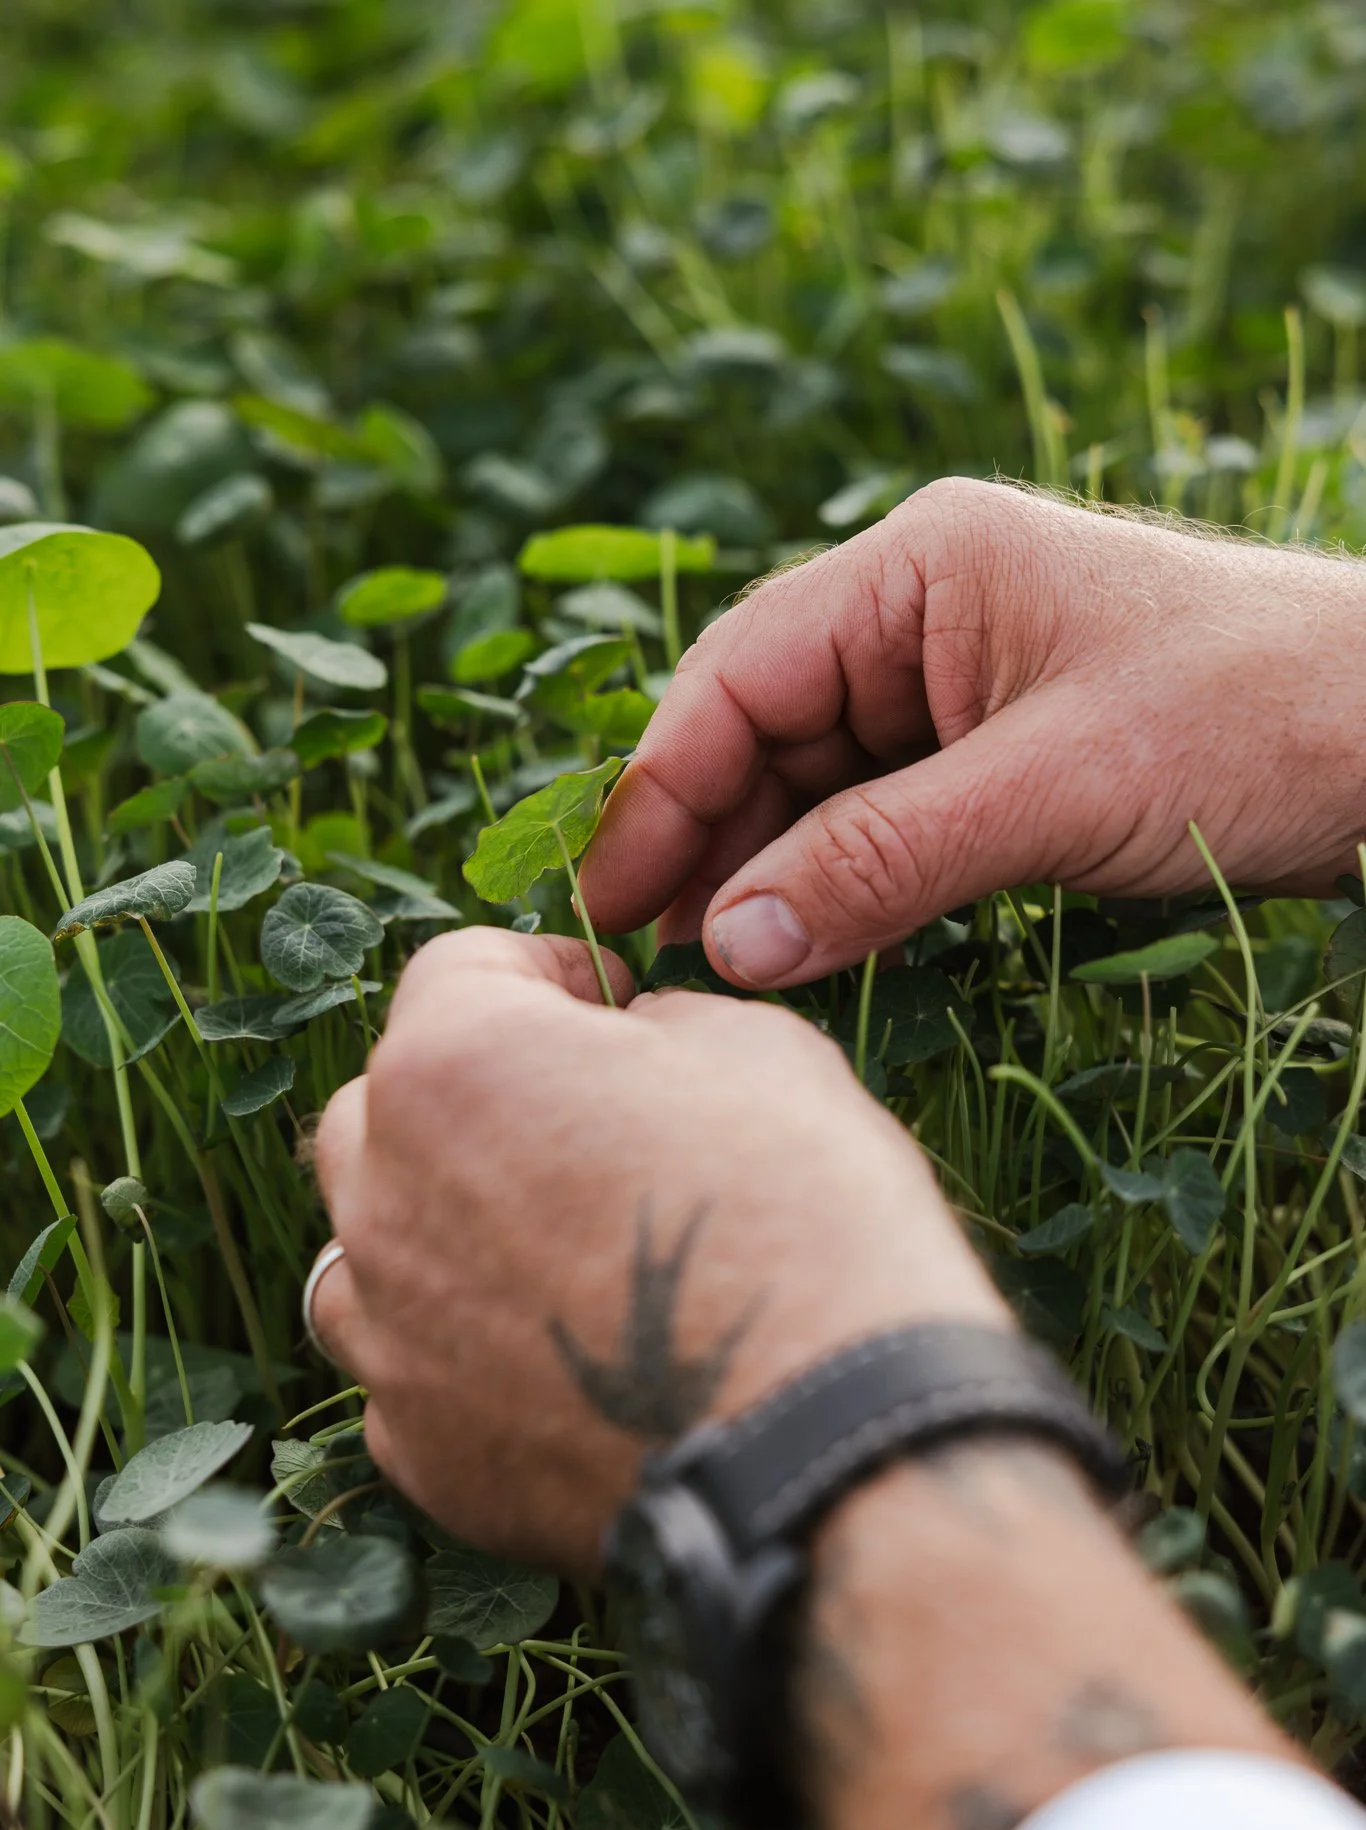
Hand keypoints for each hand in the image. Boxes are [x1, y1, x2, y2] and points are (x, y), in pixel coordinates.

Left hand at [310, 929, 1005, 1574]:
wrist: (829, 1449)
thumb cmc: (810, 1224)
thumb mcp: (765, 1054)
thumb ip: (666, 1026)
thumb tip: (636, 1045)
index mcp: (457, 1064)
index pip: (457, 970)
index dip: (545, 970)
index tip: (607, 998)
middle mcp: (387, 1194)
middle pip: (384, 1108)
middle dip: (468, 1094)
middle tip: (572, 1119)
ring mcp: (390, 1336)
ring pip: (368, 1245)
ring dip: (435, 1221)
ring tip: (541, 1242)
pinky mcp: (420, 1452)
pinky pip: (410, 1370)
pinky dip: (460, 1350)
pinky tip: (555, 1357)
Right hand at [581, 477, 1365, 986]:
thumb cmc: (1260, 718)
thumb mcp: (1056, 792)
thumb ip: (883, 862)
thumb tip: (729, 945)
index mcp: (922, 565)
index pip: (742, 674)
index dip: (661, 790)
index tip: (613, 903)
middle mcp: (923, 611)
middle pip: (763, 726)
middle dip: (705, 837)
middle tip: (649, 960)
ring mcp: (959, 680)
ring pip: (815, 779)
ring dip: (767, 868)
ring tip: (718, 971)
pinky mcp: (996, 749)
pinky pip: (881, 813)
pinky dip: (839, 878)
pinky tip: (805, 943)